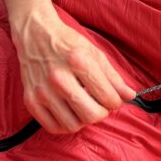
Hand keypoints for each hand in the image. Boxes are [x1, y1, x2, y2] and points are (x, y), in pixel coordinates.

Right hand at [13, 10, 135, 133]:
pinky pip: (53, 127)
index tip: (112, 99)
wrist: (35, 34)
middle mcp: (59, 78)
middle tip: (100, 105)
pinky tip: (69, 112)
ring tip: (83, 107)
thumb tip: (130, 96)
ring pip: (72, 125)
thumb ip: (113, 77)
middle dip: (101, 113)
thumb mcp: (94, 53)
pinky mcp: (30, 100)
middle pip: (91, 115)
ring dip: (83, 121)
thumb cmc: (67, 43)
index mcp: (78, 62)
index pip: (107, 98)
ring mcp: (43, 91)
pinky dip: (65, 125)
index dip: (115, 102)